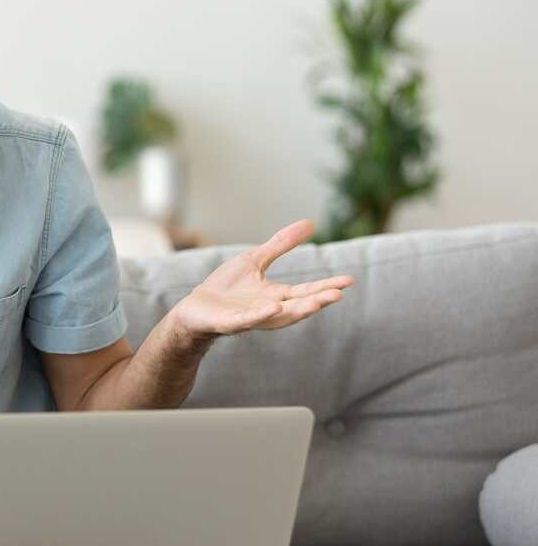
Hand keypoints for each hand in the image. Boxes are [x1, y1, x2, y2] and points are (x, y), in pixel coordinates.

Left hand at [169, 219, 354, 339]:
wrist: (195, 308)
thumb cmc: (226, 287)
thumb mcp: (256, 260)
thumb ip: (281, 245)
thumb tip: (310, 223)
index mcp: (276, 295)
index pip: (306, 291)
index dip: (326, 286)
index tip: (349, 280)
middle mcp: (268, 309)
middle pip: (298, 306)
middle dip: (318, 301)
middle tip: (339, 294)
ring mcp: (250, 317)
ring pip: (278, 317)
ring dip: (297, 311)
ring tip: (316, 303)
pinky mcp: (229, 322)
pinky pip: (247, 320)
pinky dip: (260, 315)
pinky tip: (273, 307)